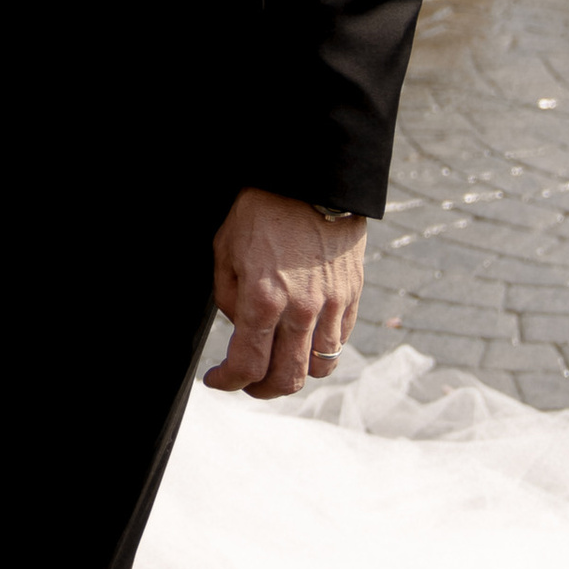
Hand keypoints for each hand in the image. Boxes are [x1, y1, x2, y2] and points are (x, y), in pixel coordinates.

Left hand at [203, 188, 365, 399]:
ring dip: (295, 375)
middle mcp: (301, 310)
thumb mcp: (225, 251)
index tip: (217, 379)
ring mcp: (331, 305)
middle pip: (286, 380)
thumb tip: (242, 330)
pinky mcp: (351, 296)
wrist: (311, 178)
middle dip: (261, 390)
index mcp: (263, 299)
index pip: (247, 366)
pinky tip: (303, 340)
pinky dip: (319, 352)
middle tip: (247, 382)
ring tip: (278, 364)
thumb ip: (230, 299)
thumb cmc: (261, 211)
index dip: (227, 382)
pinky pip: (339, 342)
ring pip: (318, 369)